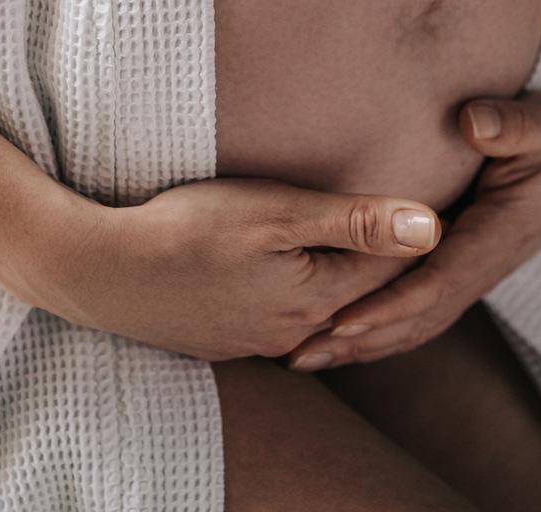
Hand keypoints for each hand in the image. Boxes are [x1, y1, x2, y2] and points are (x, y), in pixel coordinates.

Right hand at [36, 175, 441, 362]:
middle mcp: (294, 331)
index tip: (436, 200)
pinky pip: (278, 314)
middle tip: (406, 218)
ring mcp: (256, 339)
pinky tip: (291, 268)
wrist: (104, 272)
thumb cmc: (188, 230)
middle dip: (381, 259)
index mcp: (315, 299)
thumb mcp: (276, 212)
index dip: (411, 234)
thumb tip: (433, 227)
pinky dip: (295, 290)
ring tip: (356, 239)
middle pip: (354, 292)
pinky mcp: (224, 336)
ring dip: (336, 275)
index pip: (387, 268)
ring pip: (316, 304)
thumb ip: (355, 220)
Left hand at [282, 77, 540, 371]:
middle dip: (360, 339)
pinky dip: (378, 323)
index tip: (341, 322)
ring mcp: (471, 266)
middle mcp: (482, 263)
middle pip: (417, 317)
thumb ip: (512, 123)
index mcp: (500, 234)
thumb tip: (472, 123)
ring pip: (415, 319)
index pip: (438, 282)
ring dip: (362, 342)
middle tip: (298, 355)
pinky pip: (416, 302)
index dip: (389, 305)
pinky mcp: (459, 259)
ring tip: (300, 356)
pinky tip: (335, 331)